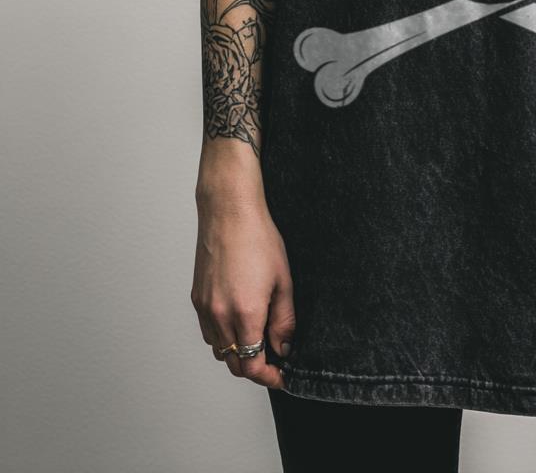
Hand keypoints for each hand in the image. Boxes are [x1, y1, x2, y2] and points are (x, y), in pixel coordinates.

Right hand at [191, 188, 295, 389]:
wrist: (229, 212)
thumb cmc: (258, 239)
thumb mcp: (283, 280)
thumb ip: (284, 320)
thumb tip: (284, 347)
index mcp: (245, 313)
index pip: (252, 365)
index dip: (268, 377)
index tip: (281, 376)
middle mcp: (220, 316)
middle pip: (234, 364)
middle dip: (255, 368)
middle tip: (274, 361)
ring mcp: (205, 308)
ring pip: (219, 350)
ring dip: (238, 353)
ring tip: (258, 339)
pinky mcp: (196, 299)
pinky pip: (208, 332)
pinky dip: (223, 338)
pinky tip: (238, 322)